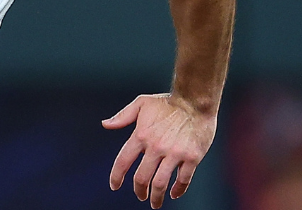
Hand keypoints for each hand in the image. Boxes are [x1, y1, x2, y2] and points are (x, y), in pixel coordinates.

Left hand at [103, 93, 216, 207]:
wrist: (196, 101)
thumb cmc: (168, 102)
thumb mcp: (141, 103)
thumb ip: (122, 116)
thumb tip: (105, 124)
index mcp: (141, 135)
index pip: (123, 160)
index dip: (116, 176)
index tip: (114, 186)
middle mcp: (156, 146)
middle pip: (142, 177)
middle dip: (139, 191)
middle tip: (140, 196)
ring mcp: (175, 153)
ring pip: (161, 183)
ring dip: (156, 197)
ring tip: (154, 203)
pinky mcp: (192, 157)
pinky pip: (184, 180)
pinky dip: (178, 190)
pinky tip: (174, 193)